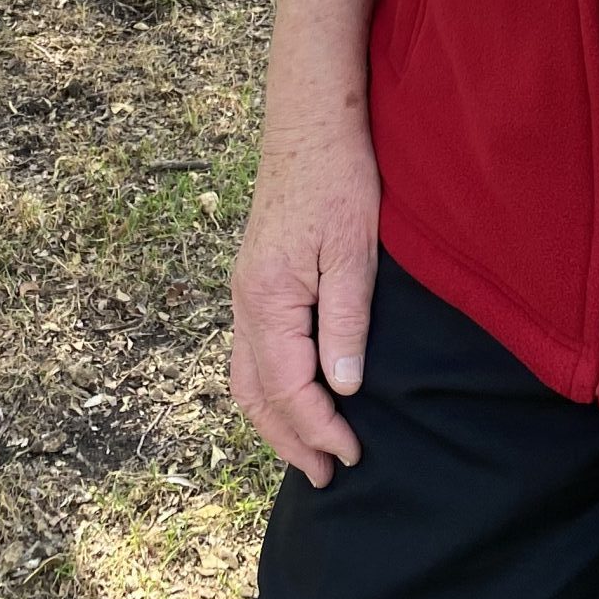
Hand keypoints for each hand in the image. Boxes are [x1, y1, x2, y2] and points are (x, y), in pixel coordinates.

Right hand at [230, 120, 381, 488]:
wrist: (310, 123)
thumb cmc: (339, 178)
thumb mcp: (353, 248)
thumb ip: (346, 319)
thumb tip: (343, 386)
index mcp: (268, 299)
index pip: (289, 389)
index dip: (320, 428)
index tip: (353, 455)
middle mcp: (245, 303)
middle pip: (256, 395)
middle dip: (290, 441)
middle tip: (326, 475)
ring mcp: (245, 292)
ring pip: (247, 378)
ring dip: (275, 421)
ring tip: (307, 451)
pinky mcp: (255, 281)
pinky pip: (252, 354)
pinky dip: (269, 389)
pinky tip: (294, 397)